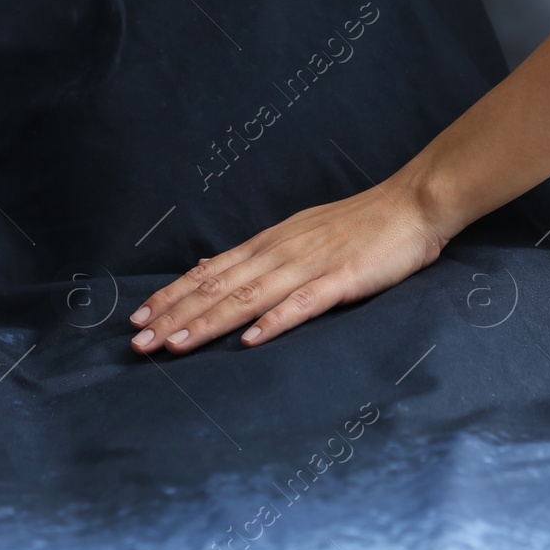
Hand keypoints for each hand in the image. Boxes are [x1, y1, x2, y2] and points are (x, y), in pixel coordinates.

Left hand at [128, 177, 451, 354]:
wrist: (412, 203)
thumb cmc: (358, 224)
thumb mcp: (295, 234)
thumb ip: (253, 257)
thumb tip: (205, 269)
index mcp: (269, 244)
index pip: (209, 273)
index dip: (172, 296)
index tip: (137, 318)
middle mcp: (281, 252)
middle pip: (218, 288)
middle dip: (175, 316)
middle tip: (137, 342)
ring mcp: (311, 265)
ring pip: (249, 298)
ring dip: (208, 323)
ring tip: (175, 346)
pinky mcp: (343, 278)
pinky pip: (304, 303)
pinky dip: (276, 321)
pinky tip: (252, 341)